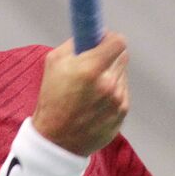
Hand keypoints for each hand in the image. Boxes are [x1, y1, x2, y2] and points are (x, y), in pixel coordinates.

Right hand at [32, 33, 128, 155]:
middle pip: (122, 56)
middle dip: (109, 56)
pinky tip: (95, 102)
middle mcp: (108, 83)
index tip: (102, 41)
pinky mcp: (122, 113)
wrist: (56, 140)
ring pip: (122, 74)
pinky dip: (112, 92)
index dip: (110, 39)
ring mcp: (118, 100)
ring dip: (111, 75)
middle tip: (95, 63)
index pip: (118, 41)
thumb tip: (92, 34)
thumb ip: (75, 43)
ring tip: (91, 88)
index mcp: (91, 68)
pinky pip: (123, 92)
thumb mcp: (53, 63)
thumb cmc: (52, 99)